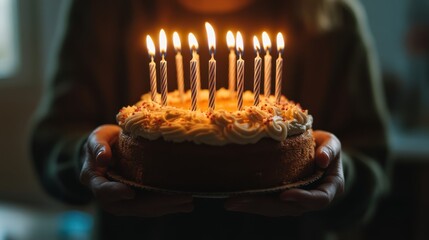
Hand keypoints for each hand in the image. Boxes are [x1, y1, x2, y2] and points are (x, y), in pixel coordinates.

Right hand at [79, 124, 192, 216]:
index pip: (104, 191)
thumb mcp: (97, 139)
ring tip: (188, 202)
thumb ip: (98, 146)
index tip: (130, 192)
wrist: (106, 153)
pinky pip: (152, 207)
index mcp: (96, 182)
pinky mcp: (137, 201)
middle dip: (156, 203)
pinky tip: (186, 205)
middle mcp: (110, 198)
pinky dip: (168, 206)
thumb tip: (103, 158)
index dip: (116, 193)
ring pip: (145, 209)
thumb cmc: (102, 143)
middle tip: (180, 198)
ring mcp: (124, 202)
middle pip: (132, 205)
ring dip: (167, 207)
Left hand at [224, 130, 343, 216]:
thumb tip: (323, 159)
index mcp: (330, 189)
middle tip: (240, 201)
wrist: (319, 153)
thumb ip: (330, 149)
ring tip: (231, 202)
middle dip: (265, 206)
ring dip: (253, 206)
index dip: (302, 198)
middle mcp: (311, 200)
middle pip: (290, 209)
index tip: (285, 194)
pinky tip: (234, 199)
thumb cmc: (326, 147)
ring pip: (276, 209)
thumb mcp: (333, 143)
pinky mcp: (282, 198)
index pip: (319, 199)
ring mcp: (296, 202)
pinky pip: (268, 203)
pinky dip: (252, 201)